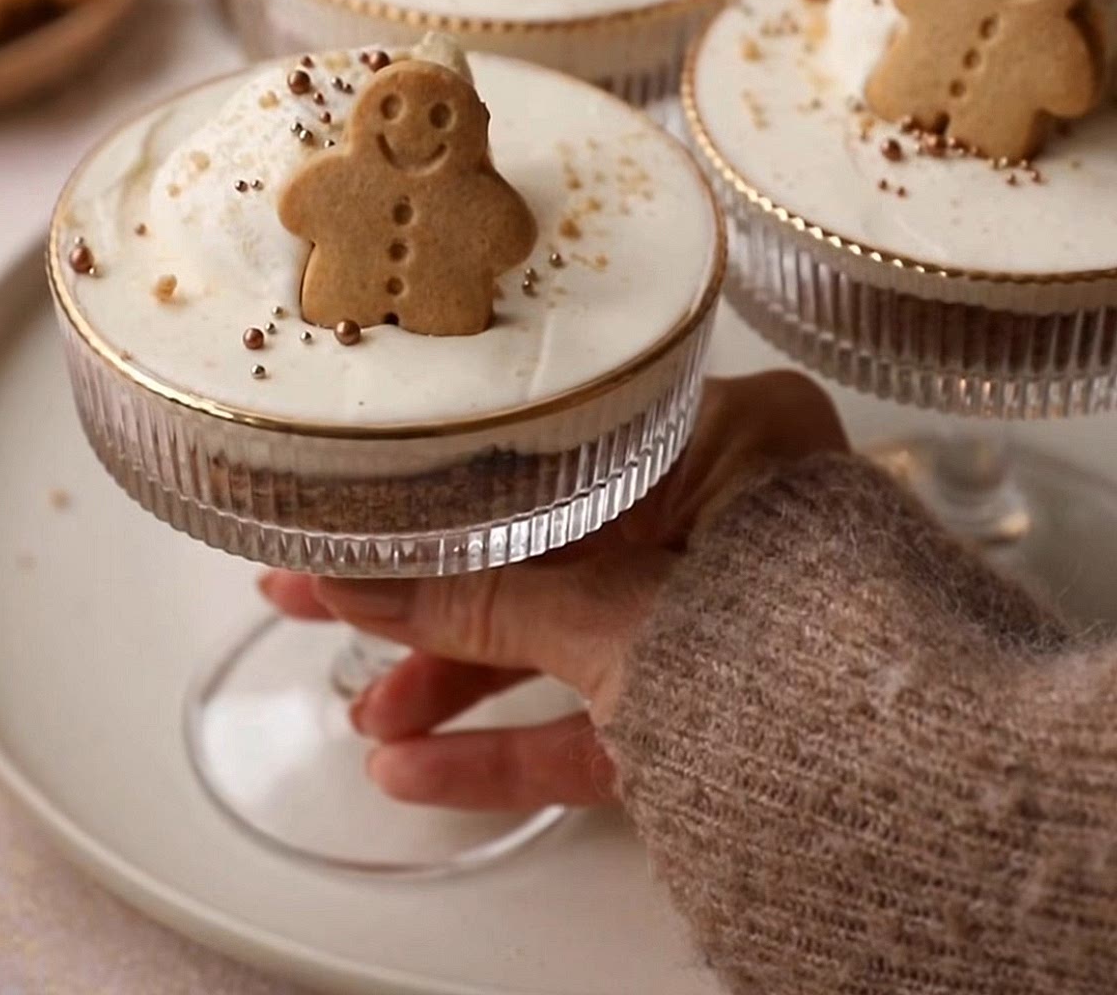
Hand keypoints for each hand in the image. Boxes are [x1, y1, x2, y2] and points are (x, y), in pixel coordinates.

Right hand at [261, 373, 848, 812]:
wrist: (913, 802)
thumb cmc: (804, 654)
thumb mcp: (615, 611)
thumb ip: (485, 597)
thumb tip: (363, 582)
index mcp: (731, 442)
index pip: (557, 462)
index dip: (453, 494)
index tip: (375, 510)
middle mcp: (731, 516)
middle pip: (549, 551)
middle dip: (434, 596)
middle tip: (330, 596)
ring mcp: (721, 613)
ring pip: (567, 638)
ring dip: (464, 682)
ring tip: (374, 710)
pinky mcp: (711, 705)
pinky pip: (600, 716)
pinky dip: (516, 746)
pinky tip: (424, 768)